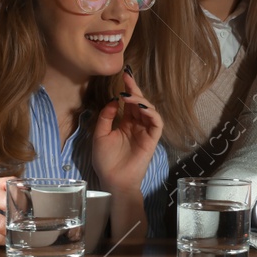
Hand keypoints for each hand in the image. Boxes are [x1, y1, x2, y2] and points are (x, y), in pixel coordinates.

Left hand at [91, 71, 164, 194]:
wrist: (113, 181)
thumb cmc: (106, 161)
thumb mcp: (99, 135)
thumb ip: (106, 117)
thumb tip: (115, 101)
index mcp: (125, 124)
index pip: (129, 103)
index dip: (127, 89)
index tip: (123, 76)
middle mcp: (137, 125)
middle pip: (140, 103)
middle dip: (135, 89)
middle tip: (128, 77)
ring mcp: (145, 132)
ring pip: (149, 110)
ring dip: (141, 100)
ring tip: (130, 96)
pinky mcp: (152, 139)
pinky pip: (157, 123)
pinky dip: (151, 113)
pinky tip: (142, 107)